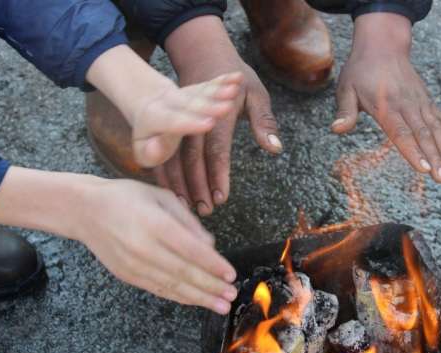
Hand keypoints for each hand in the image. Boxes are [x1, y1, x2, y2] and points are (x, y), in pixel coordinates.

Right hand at [0, 167, 237, 313]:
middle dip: (211, 286)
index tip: (231, 274)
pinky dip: (180, 297)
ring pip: (172, 286)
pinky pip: (159, 289)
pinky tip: (197, 301)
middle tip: (232, 295)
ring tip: (221, 305)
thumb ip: (187, 221)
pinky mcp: (127, 275)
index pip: (190, 249)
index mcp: (154, 223)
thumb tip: (210, 246)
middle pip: (184, 272)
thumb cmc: (126, 198)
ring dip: (200, 298)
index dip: (213, 265)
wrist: (84, 211)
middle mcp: (143, 247)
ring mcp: (133, 265)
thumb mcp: (161, 196)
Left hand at [131, 72, 243, 167]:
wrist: (145, 104)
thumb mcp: (140, 149)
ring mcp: (185, 95)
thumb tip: (157, 150)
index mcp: (155, 117)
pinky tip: (238, 77)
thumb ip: (150, 153)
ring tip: (235, 88)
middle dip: (209, 105)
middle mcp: (170, 103)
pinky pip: (210, 84)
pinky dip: (224, 80)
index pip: (172, 121)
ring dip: (219, 91)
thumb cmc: (146, 138)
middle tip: (227, 107)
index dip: (189, 122)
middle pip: (191, 104)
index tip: (208, 123)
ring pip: (202, 92)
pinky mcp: (196, 90)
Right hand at [161, 16, 280, 214]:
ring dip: (181, 183)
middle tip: (204, 209)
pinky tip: (173, 192)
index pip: (217, 149)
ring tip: (189, 206)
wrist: (204, 55)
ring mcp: (180, 120)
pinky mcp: (172, 124)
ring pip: (175, 157)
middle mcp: (196, 117)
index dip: (218, 174)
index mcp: (219, 113)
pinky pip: (165, 152)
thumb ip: (264, 122)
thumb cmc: (237, 79)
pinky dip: (167, 173)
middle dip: (197, 185)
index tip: (221, 197)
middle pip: (192, 157)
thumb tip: (274, 148)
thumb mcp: (256, 94)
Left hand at [332, 13, 440, 182]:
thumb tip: (336, 129)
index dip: (413, 152)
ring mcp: (419, 102)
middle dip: (435, 158)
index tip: (424, 169)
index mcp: (385, 106)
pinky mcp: (426, 100)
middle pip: (422, 135)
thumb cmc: (360, 71)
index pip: (401, 133)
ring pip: (435, 129)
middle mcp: (406, 105)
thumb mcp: (346, 88)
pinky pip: (440, 120)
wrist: (383, 45)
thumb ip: (345, 111)